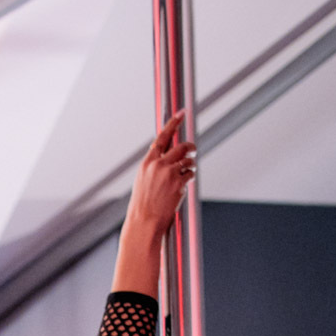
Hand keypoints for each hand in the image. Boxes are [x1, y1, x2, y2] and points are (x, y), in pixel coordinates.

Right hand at [114, 114, 195, 293]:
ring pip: (187, 160)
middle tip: (193, 149)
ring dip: (191, 165)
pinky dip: (189, 178)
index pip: (162, 137)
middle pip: (180, 146)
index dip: (173, 123)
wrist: (143, 222)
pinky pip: (190, 174)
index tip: (182, 113)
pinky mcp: (178, 183)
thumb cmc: (143, 206)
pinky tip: (182, 187)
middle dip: (189, 147)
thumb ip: (154, 168)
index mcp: (147, 163)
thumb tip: (168, 158)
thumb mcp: (143, 182)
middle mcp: (158, 165)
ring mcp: (168, 173)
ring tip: (187, 172)